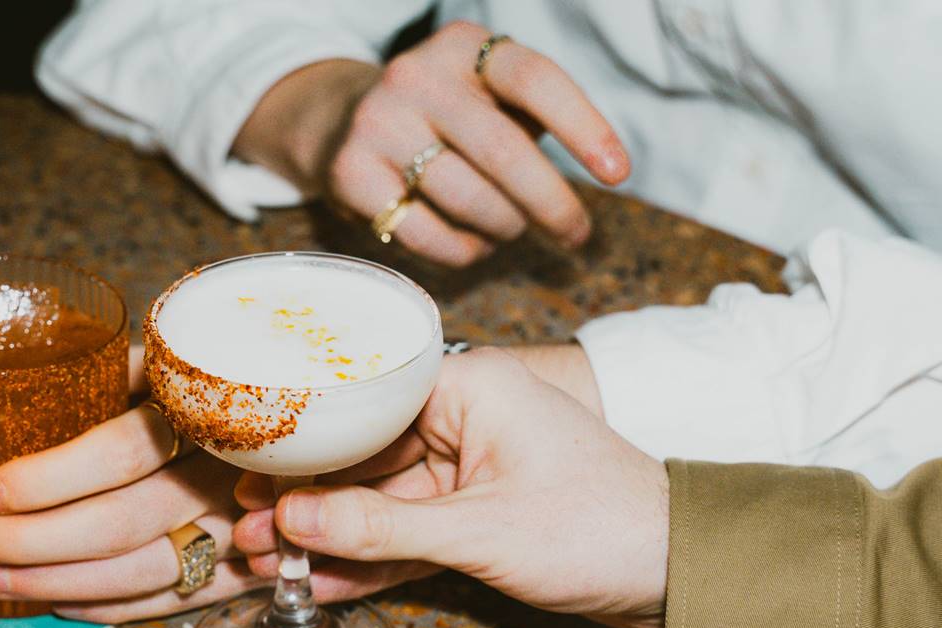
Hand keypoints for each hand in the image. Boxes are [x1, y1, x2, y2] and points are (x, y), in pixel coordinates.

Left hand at [0, 345, 266, 622]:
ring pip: (146, 571)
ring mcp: (247, 526)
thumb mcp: (179, 356)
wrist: (321, 410)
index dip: (49, 478)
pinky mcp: (254, 567)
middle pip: (123, 522)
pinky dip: (114, 608)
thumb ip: (120, 373)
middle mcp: (230, 471)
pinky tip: (58, 603)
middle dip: (32, 540)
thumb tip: (21, 392)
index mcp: (207, 407)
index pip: (119, 453)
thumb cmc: (229, 378)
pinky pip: (179, 601)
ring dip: (59, 582)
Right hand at [233, 346, 668, 627]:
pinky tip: (320, 582)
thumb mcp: (480, 530)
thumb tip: (293, 518)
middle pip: (361, 455)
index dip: (300, 442)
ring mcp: (467, 468)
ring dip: (327, 535)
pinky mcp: (475, 515)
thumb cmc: (601, 528)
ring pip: (378, 501)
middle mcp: (463, 417)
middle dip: (304, 500)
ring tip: (264, 562)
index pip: (362, 400)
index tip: (249, 473)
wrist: (682, 577)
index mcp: (469, 386)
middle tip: (245, 532)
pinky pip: (407, 534)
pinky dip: (369, 559)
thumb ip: (382, 526)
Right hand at [234, 21, 629, 266]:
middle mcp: (417, 76)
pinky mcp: (351, 173)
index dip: (584, 127)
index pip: (536, 80)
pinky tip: (473, 245)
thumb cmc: (441, 117)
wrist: (339, 122)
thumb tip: (598, 173)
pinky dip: (463, 251)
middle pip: (504, 150)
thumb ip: (531, 121)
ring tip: (512, 231)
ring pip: (468, 199)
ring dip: (505, 228)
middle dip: (551, 203)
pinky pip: (426, 233)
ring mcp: (378, 124)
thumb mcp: (485, 96)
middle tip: (575, 235)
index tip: (618, 174)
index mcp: (464, 46)